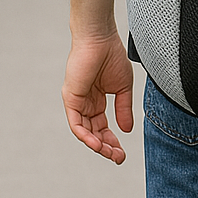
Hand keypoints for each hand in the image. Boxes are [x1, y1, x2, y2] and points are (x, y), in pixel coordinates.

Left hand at [62, 33, 133, 163]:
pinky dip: (85, 135)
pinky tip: (96, 144)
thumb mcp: (123, 88)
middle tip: (118, 158)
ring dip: (97, 145)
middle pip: (94, 133)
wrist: (100, 39)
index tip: (122, 153)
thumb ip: (124, 109)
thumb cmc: (111, 56)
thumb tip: (127, 130)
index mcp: (97, 101)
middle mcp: (85, 104)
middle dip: (106, 147)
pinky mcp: (70, 98)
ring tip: (110, 153)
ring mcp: (77, 102)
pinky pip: (76, 123)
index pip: (103, 127)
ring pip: (84, 132)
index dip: (112, 142)